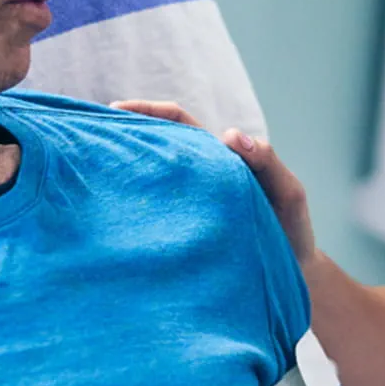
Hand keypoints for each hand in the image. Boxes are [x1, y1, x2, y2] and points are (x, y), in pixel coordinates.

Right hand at [111, 100, 316, 265]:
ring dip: (124, 177)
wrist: (295, 274)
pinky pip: (155, 223)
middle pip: (155, 150)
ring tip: (92, 176)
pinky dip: (135, 218)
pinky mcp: (183, 238)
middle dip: (123, 141)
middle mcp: (197, 180)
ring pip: (150, 185)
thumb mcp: (287, 191)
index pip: (177, 125)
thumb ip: (267, 162)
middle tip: (89, 142)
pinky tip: (114, 221)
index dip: (148, 113)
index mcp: (217, 160)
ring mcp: (188, 209)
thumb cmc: (291, 228)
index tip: (116, 111)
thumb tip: (229, 134)